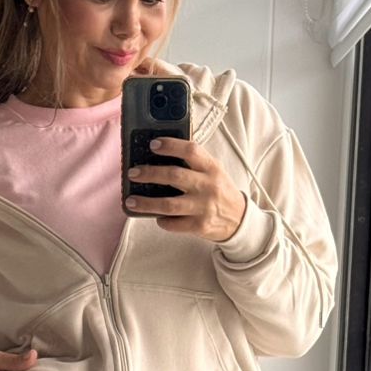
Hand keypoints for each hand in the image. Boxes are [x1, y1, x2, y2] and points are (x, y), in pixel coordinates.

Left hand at [125, 136, 246, 243]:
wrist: (239, 220)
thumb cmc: (221, 192)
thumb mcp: (214, 171)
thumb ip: (195, 163)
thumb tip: (162, 156)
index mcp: (212, 168)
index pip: (191, 150)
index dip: (171, 145)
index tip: (153, 144)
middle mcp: (208, 186)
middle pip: (174, 176)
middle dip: (150, 173)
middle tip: (133, 173)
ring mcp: (204, 207)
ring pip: (169, 204)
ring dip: (146, 203)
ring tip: (131, 200)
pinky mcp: (199, 226)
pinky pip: (174, 224)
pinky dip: (162, 221)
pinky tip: (156, 216)